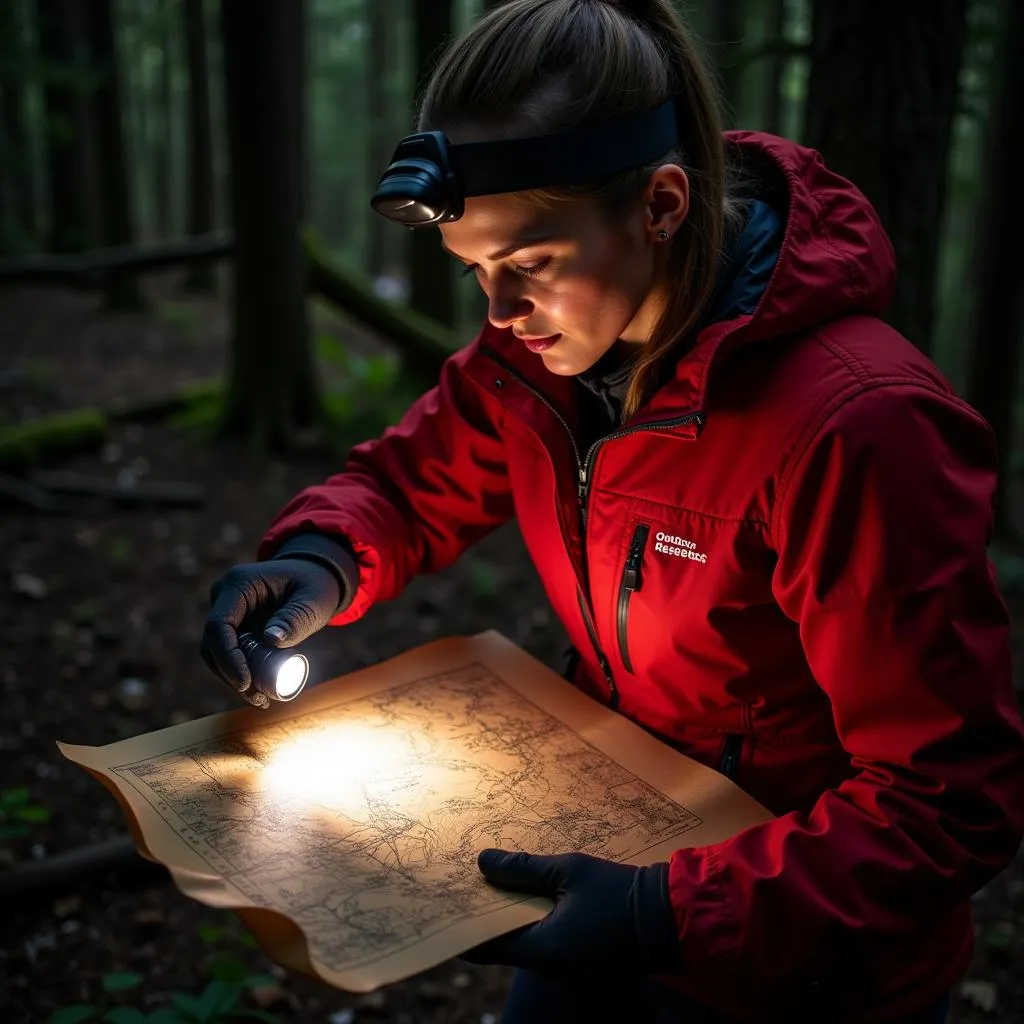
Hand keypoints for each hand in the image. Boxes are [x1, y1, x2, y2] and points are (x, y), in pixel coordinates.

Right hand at [200, 556, 341, 707]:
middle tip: (257, 698)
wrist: (314, 575)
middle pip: (212, 643)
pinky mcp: (235, 626)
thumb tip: (271, 640)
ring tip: (261, 699)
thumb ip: (295, 617)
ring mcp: (228, 611)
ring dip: (233, 679)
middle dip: (230, 674)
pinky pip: (229, 653)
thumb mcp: (314, 599)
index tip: (245, 683)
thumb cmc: (315, 583)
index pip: (218, 625)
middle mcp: (225, 596)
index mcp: (239, 584)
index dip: (227, 658)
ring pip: (216, 652)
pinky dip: (240, 673)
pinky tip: (258, 692)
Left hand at [463, 850, 680, 975]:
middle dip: (488, 920)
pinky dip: (536, 926)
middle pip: (507, 947)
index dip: (465, 931)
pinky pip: (550, 946)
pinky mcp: (586, 965)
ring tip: (498, 888)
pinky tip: (532, 900)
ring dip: (514, 921)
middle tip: (470, 890)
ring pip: (528, 946)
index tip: (446, 911)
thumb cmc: (619, 892)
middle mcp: (553, 968)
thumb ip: (524, 868)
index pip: (489, 948)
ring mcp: (571, 972)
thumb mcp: (569, 870)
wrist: (669, 915)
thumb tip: (482, 862)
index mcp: (545, 950)